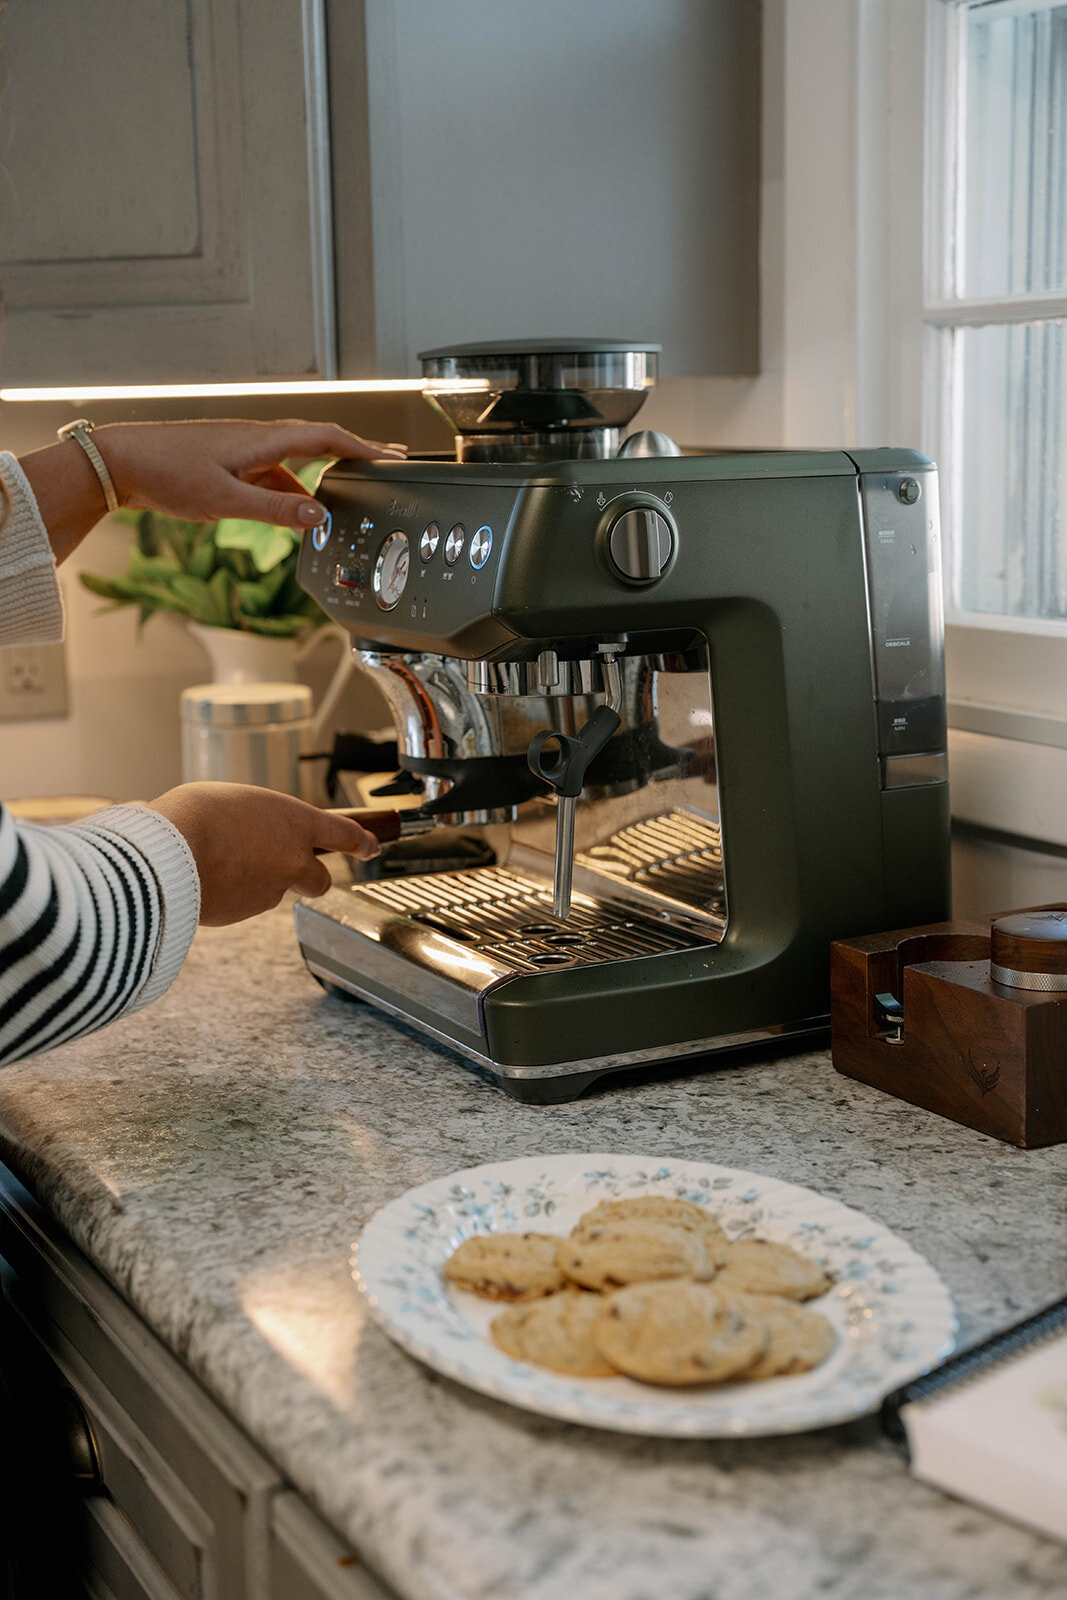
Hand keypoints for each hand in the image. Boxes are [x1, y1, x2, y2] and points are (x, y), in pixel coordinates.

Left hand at [19, 417, 406, 562]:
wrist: (120, 462)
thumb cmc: (166, 473)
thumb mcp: (225, 500)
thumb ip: (275, 512)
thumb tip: (320, 518)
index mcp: (263, 440)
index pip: (326, 437)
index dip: (362, 447)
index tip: (391, 457)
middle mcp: (257, 439)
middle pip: (317, 442)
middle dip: (351, 454)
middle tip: (382, 464)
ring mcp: (243, 451)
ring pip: (294, 463)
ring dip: (319, 480)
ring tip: (342, 503)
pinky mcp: (229, 463)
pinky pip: (272, 476)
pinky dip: (291, 493)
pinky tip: (294, 514)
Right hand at [148, 781, 380, 926]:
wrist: (168, 853)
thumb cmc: (196, 815)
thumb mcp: (236, 800)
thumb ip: (257, 820)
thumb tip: (251, 835)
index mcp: (296, 821)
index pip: (345, 834)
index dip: (363, 842)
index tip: (372, 846)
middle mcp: (293, 859)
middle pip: (321, 880)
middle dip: (308, 876)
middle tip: (283, 866)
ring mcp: (272, 889)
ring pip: (275, 890)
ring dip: (258, 880)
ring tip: (221, 861)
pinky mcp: (247, 912)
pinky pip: (245, 902)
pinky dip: (234, 894)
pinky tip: (208, 878)